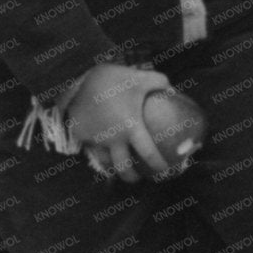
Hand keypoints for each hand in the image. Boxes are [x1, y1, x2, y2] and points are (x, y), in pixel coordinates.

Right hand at [64, 63, 172, 181]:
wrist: (79, 74)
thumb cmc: (115, 78)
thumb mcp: (140, 77)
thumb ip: (160, 82)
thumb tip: (173, 90)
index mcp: (132, 127)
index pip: (149, 154)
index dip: (159, 166)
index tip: (165, 171)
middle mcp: (113, 138)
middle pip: (124, 169)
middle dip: (132, 178)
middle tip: (137, 176)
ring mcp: (95, 139)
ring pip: (105, 162)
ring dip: (113, 167)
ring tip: (118, 166)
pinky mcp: (81, 135)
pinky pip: (91, 147)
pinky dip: (97, 149)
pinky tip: (101, 147)